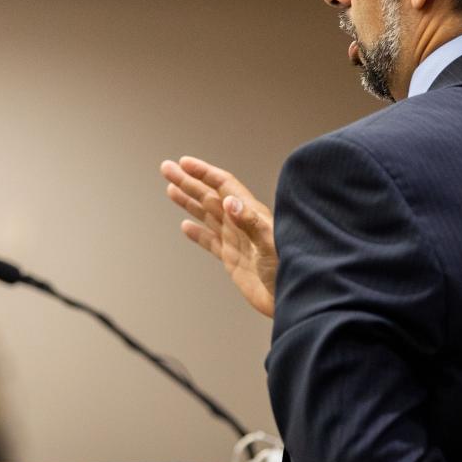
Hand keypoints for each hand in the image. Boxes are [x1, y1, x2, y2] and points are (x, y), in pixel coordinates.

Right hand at [161, 156, 276, 317]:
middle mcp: (242, 223)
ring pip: (207, 215)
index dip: (203, 173)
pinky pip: (211, 242)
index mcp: (251, 213)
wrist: (295, 298)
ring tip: (170, 188)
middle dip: (188, 181)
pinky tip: (185, 226)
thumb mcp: (271, 243)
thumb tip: (229, 201)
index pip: (223, 185)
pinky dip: (197, 233)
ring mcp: (237, 240)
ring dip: (189, 201)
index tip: (184, 163)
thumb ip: (251, 222)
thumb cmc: (292, 269)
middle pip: (210, 196)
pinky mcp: (234, 259)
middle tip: (166, 168)